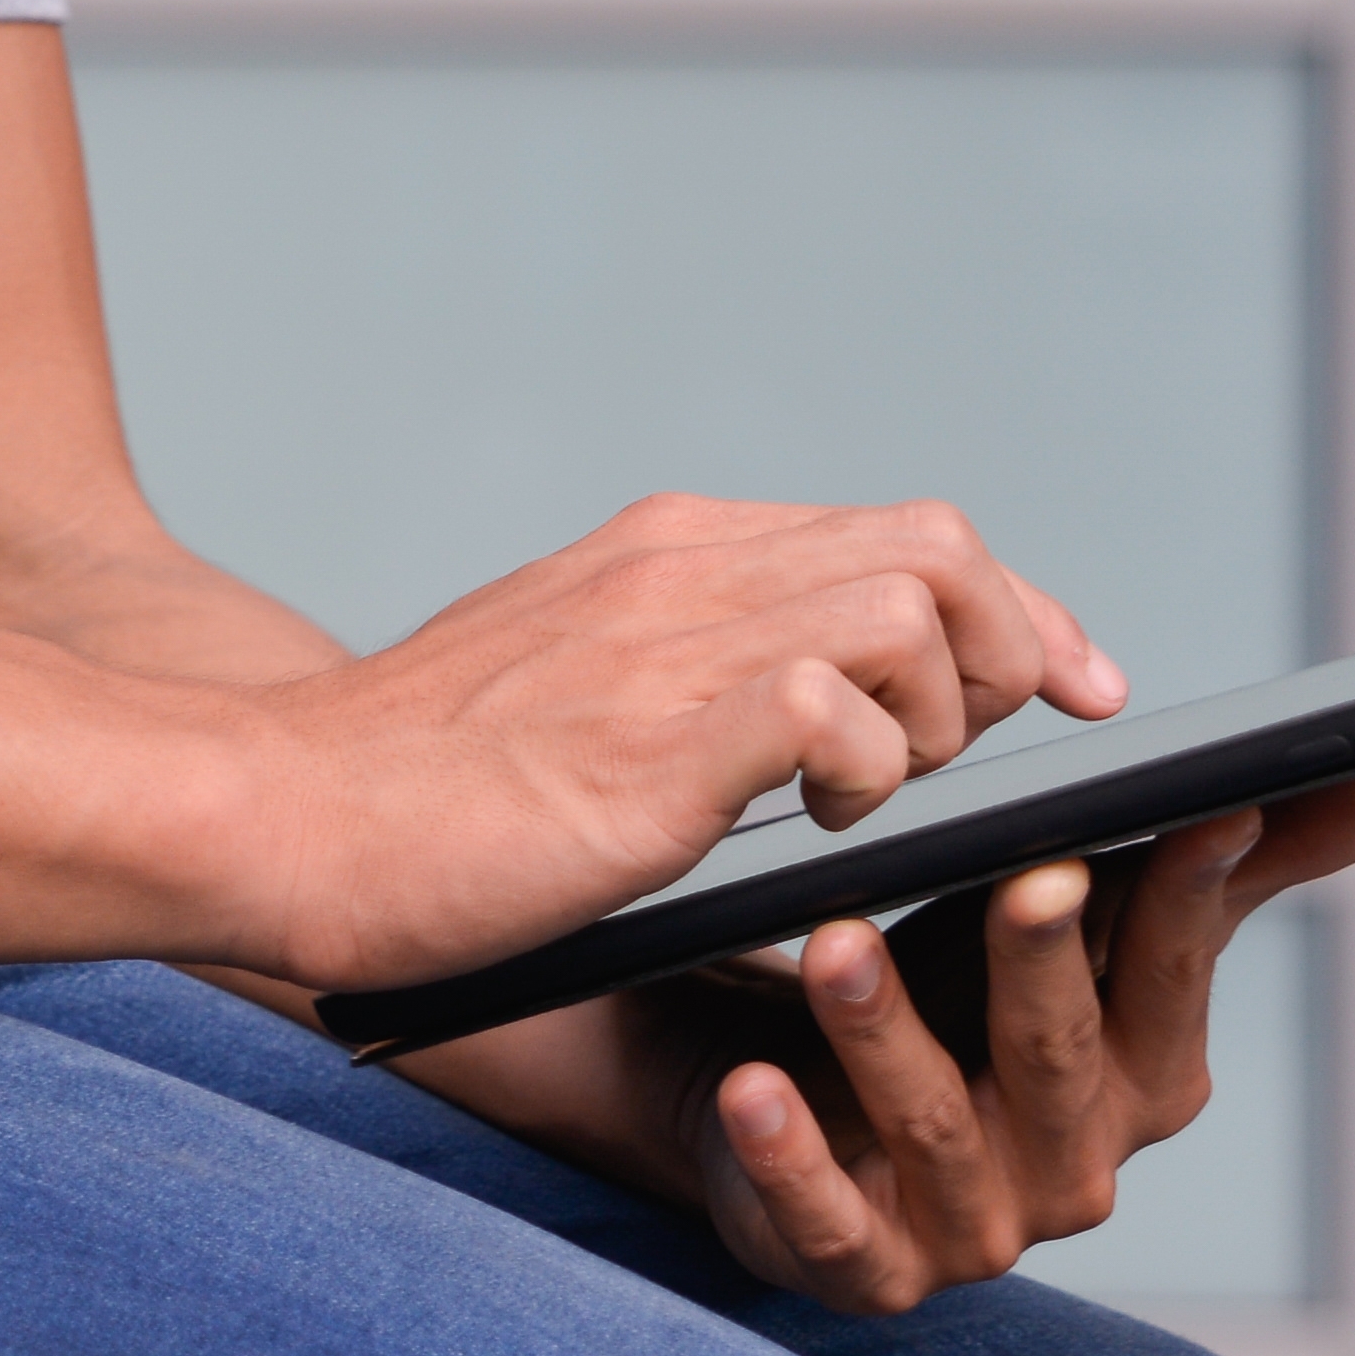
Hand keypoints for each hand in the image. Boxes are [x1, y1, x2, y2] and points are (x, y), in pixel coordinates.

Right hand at [232, 492, 1120, 990]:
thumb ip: (686, 681)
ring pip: (907, 601)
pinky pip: (832, 703)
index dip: (1018, 603)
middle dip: (1016, 646)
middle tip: (1008, 750)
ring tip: (876, 799)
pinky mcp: (650, 738)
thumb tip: (814, 726)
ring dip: (939, 713)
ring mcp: (664, 642)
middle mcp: (678, 569)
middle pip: (936, 542)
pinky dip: (869, 770)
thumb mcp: (571, 695)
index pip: (899, 528)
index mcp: (664, 553)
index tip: (1079, 679)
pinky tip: (820, 827)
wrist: (274, 815)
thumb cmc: (410, 795)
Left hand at [402, 760, 1354, 1312]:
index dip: (1191, 900)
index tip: (1203, 807)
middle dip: (1048, 966)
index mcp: (1147, 1081)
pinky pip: (825, 1222)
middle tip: (1032, 869)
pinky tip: (753, 1090)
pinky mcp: (852, 1267)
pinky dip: (791, 1159)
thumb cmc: (964, 990)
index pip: (1177, 981)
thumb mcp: (1100, 912)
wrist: (786, 1086)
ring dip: (889, 1034)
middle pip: (1063, 1057)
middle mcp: (1074, 1168)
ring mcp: (966, 1229)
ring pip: (937, 1126)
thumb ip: (1258, 853)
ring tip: (835, 941)